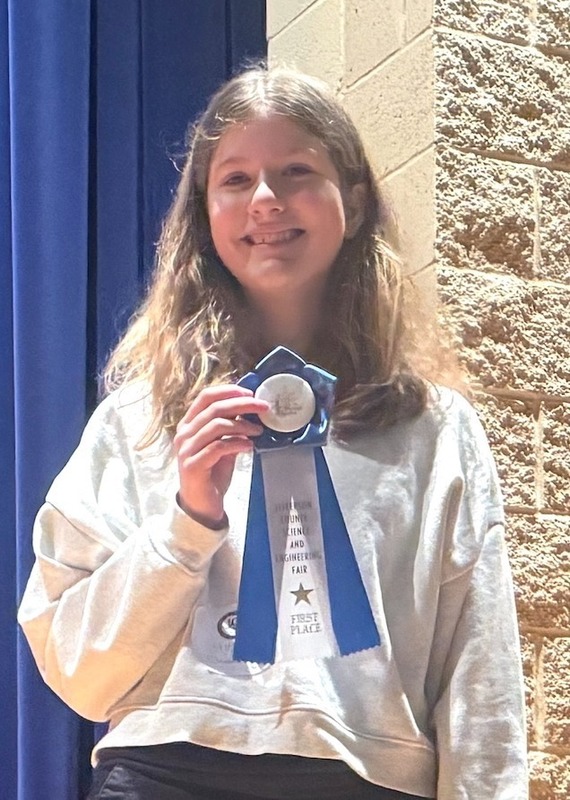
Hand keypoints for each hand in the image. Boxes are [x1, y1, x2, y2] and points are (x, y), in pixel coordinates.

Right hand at [173, 385, 267, 527]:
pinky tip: (249, 446)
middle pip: (215, 408)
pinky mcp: (193, 465)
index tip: (250, 393)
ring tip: (259, 431)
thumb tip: (251, 410)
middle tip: (263, 407)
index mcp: (189, 425)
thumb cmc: (212, 474)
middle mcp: (184, 434)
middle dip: (243, 404)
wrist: (201, 506)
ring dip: (243, 425)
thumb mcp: (223, 446)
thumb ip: (231, 428)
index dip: (229, 391)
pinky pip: (218, 447)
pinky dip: (237, 443)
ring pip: (217, 425)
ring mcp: (186, 449)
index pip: (206, 397)